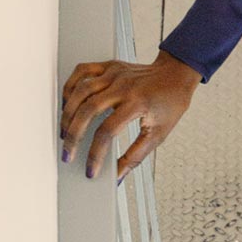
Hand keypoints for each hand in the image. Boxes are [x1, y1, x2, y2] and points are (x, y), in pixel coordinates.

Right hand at [60, 49, 201, 182]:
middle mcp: (123, 86)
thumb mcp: (158, 134)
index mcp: (137, 103)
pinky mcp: (109, 66)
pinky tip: (67, 103)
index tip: (90, 170)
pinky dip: (70, 86)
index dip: (95, 154)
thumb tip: (118, 176)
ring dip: (68, 114)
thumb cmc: (170, 103)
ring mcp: (114, 73)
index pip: (107, 131)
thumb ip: (135, 157)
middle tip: (67, 154)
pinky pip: (81, 71)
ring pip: (80, 91)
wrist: (176, 75)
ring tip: (65, 133)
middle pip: (88, 110)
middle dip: (73, 136)